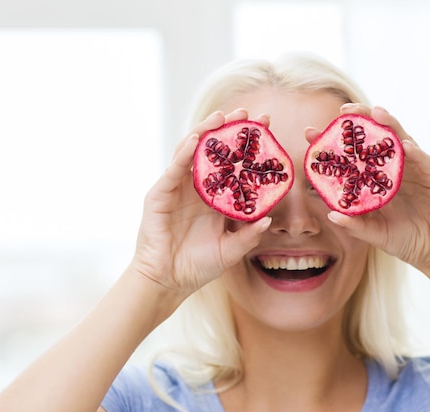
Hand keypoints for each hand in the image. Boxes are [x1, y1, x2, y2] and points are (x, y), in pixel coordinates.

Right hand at [130, 109, 271, 298]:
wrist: (168, 281)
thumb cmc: (199, 266)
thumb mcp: (231, 250)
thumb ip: (248, 235)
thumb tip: (268, 220)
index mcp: (216, 197)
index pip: (233, 164)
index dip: (248, 146)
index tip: (268, 128)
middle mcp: (197, 187)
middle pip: (213, 151)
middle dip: (229, 130)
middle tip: (248, 114)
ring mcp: (177, 188)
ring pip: (191, 152)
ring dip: (206, 132)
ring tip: (222, 117)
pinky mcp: (160, 193)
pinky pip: (173, 169)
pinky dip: (184, 154)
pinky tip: (196, 140)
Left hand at [309, 104, 429, 276]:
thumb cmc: (405, 240)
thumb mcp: (375, 233)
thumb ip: (354, 225)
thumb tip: (331, 215)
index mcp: (376, 176)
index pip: (352, 153)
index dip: (332, 141)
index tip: (310, 132)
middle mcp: (394, 166)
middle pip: (376, 136)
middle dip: (360, 119)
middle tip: (343, 111)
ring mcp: (416, 166)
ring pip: (401, 138)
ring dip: (389, 124)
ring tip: (375, 113)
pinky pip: (424, 159)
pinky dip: (414, 152)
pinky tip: (403, 146)